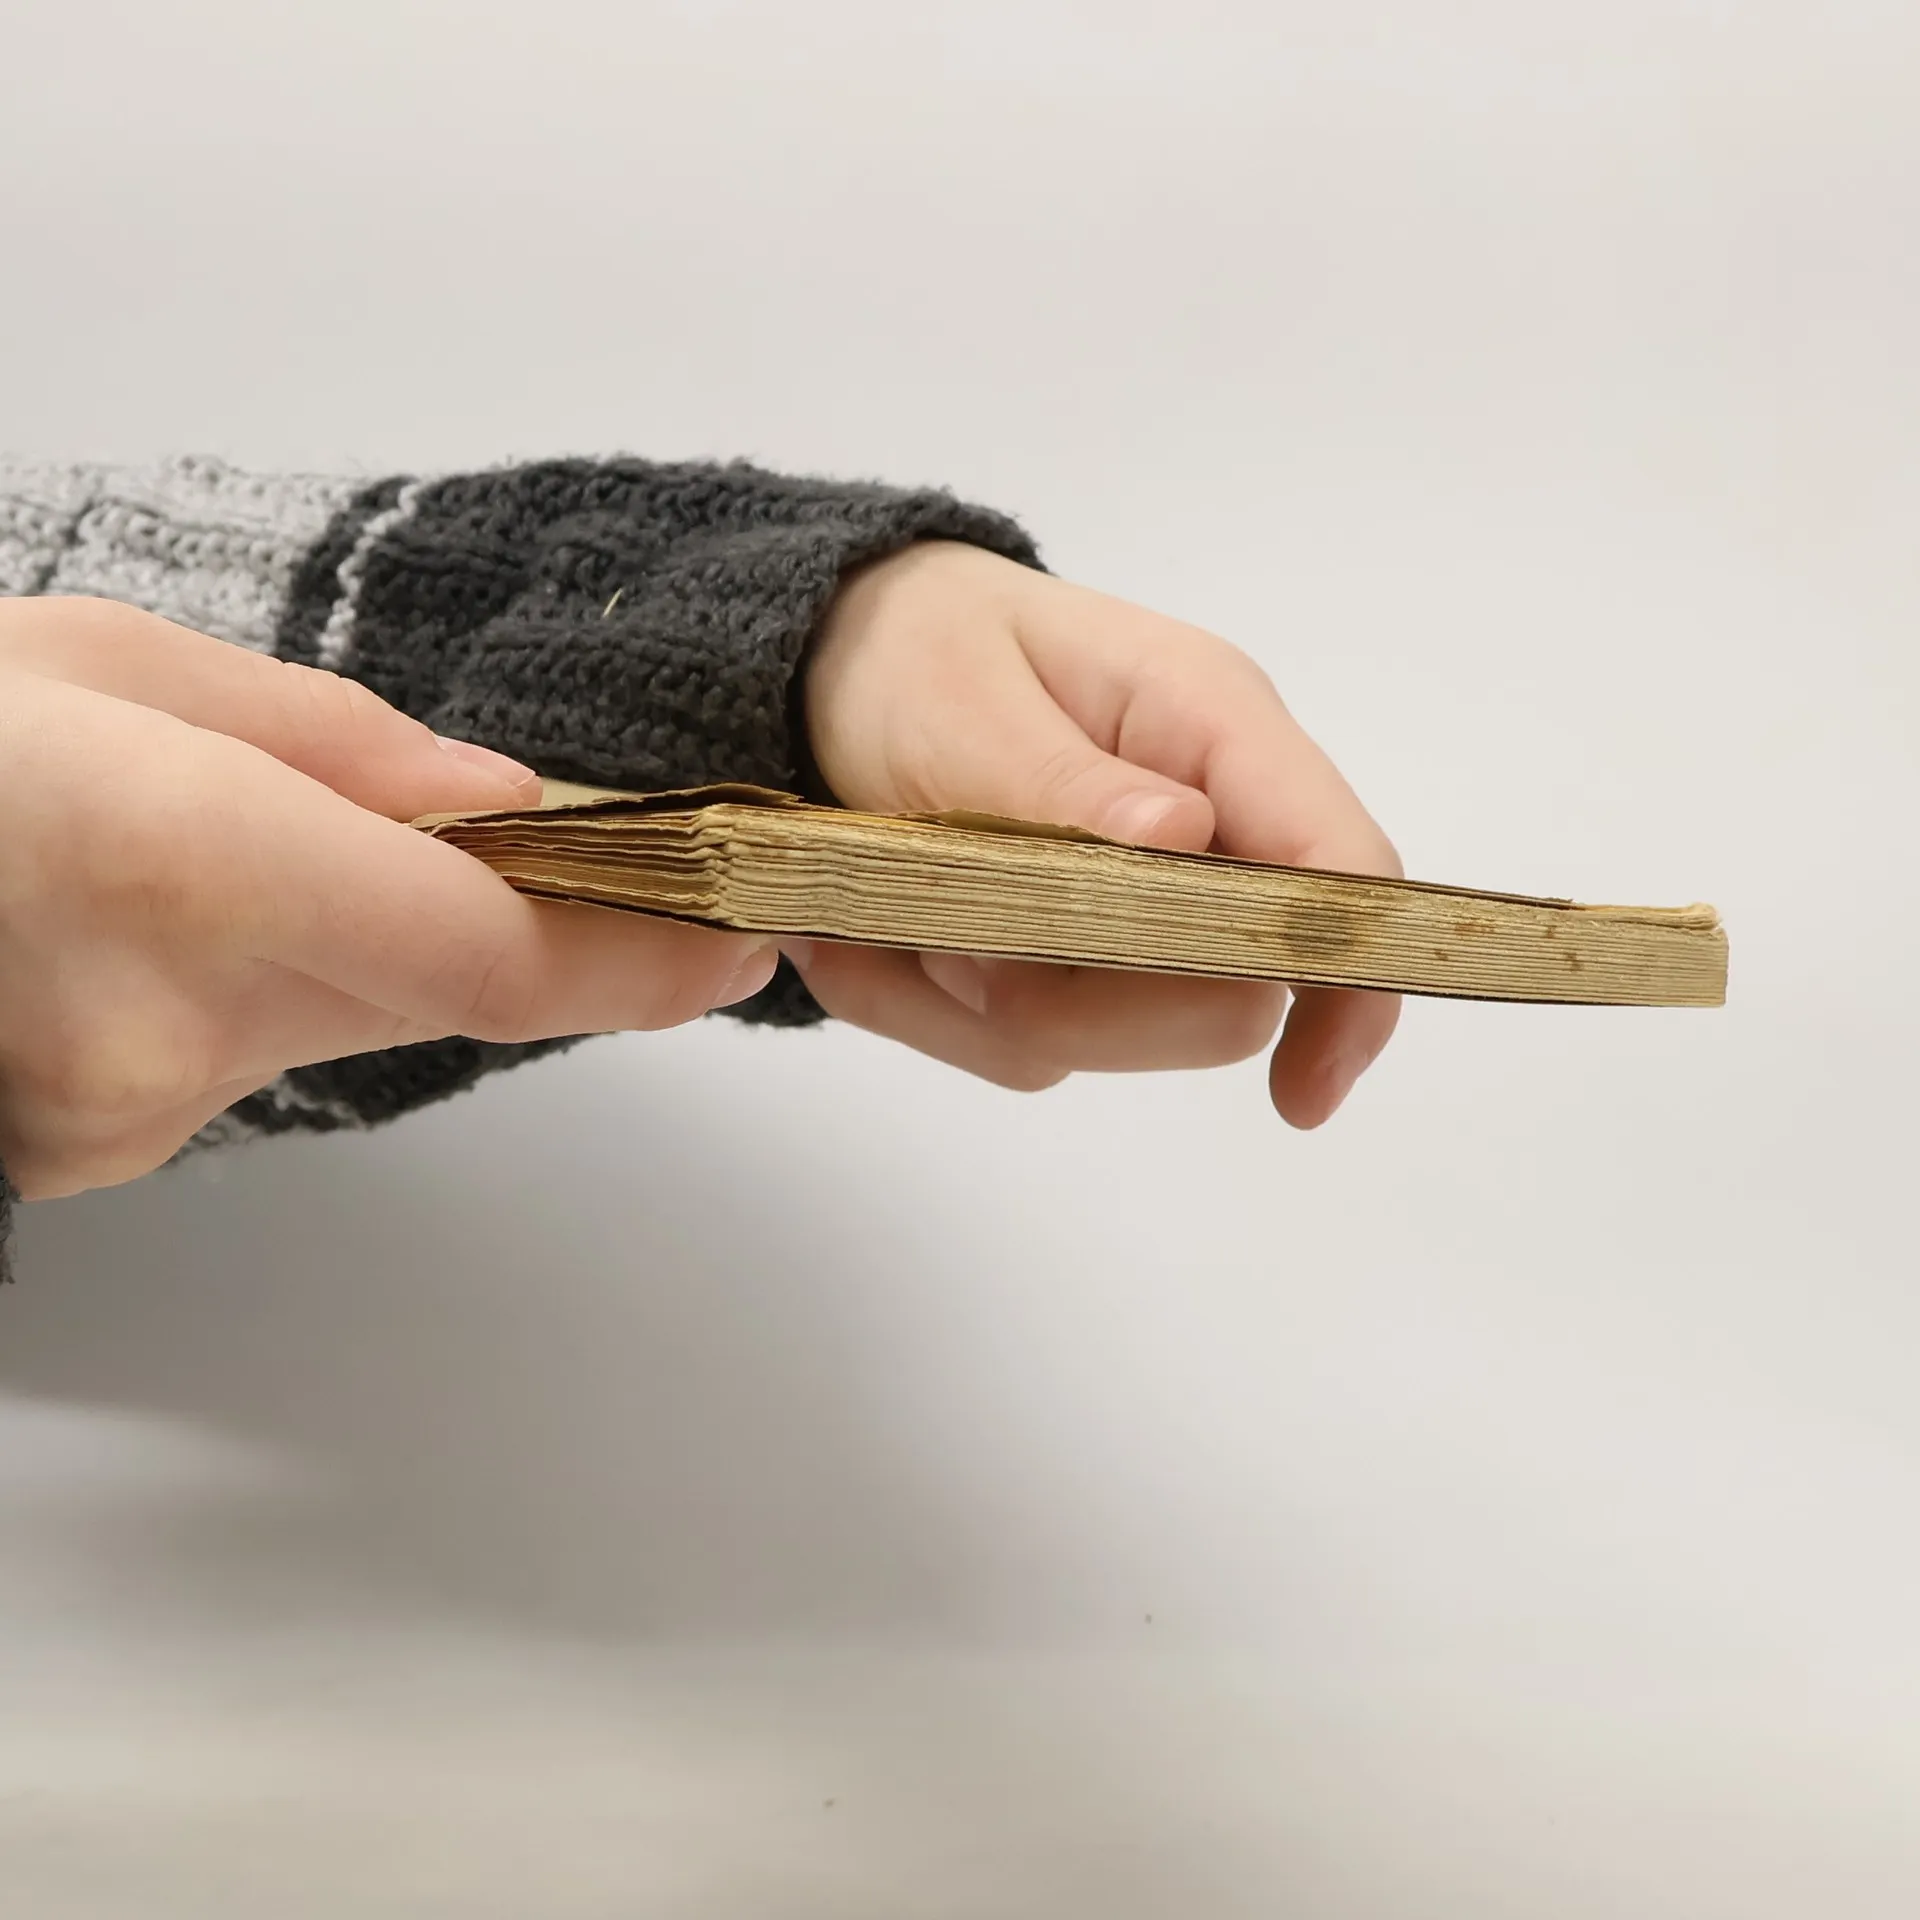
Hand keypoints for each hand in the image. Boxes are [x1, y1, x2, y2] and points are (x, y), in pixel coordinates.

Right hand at [0, 598, 775, 1200]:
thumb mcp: (108, 661)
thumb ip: (329, 744)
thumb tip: (500, 813)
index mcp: (179, 857)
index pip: (485, 952)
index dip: (637, 960)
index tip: (738, 943)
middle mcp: (163, 1015)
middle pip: (441, 991)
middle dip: (516, 928)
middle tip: (567, 867)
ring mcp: (124, 1109)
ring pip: (345, 1018)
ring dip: (361, 943)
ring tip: (236, 850)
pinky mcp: (94, 1151)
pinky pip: (249, 1054)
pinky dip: (267, 985)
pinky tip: (176, 920)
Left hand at [797, 543, 1401, 1124]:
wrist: (840, 670)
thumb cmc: (916, 654)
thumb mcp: (958, 696)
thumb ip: (1059, 776)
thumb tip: (1183, 835)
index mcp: (1213, 723)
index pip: (1338, 867)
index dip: (1347, 984)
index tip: (1302, 1095)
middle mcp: (1208, 828)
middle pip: (1226, 1000)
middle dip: (1083, 1001)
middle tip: (945, 933)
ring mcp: (1147, 914)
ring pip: (1107, 1038)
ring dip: (980, 998)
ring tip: (888, 907)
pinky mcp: (1077, 971)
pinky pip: (1021, 1047)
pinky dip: (930, 1010)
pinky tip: (876, 936)